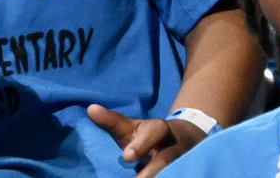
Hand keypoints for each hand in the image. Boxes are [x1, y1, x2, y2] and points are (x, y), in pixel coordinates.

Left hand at [88, 105, 207, 176]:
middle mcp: (176, 145)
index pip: (154, 133)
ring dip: (162, 176)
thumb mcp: (132, 127)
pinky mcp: (188, 169)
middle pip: (167, 158)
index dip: (141, 144)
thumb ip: (113, 121)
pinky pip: (181, 174)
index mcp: (161, 130)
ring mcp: (185, 160)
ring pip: (176, 170)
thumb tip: (90, 109)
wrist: (185, 138)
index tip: (126, 156)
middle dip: (152, 170)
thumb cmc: (149, 135)